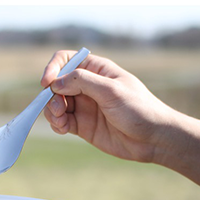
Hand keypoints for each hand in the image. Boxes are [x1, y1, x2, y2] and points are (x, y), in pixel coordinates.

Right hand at [41, 50, 175, 162]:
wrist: (152, 139)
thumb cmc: (138, 109)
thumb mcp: (111, 91)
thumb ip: (82, 82)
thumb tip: (55, 83)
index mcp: (96, 70)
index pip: (65, 60)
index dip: (53, 68)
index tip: (47, 83)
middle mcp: (86, 86)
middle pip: (56, 84)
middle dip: (51, 96)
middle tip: (59, 109)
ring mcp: (83, 106)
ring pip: (55, 104)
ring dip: (51, 111)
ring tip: (60, 121)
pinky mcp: (82, 125)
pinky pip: (61, 122)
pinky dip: (56, 124)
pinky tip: (62, 129)